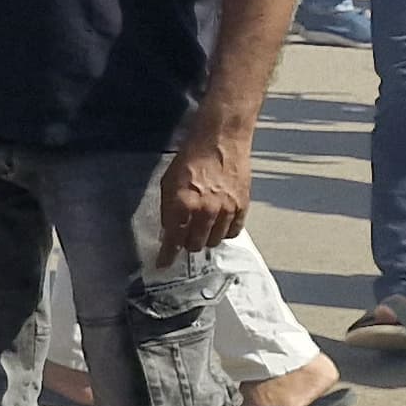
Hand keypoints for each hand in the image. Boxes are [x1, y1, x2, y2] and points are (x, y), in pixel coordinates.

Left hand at [155, 131, 250, 263]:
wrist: (220, 141)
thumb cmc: (190, 158)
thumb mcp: (168, 183)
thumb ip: (169, 209)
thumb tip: (169, 231)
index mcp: (182, 204)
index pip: (173, 239)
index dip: (167, 254)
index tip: (163, 264)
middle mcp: (204, 211)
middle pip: (195, 245)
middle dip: (187, 244)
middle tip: (185, 237)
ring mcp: (226, 210)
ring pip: (214, 241)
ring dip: (205, 238)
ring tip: (202, 228)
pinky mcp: (242, 207)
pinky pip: (233, 232)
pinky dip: (224, 233)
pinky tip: (219, 225)